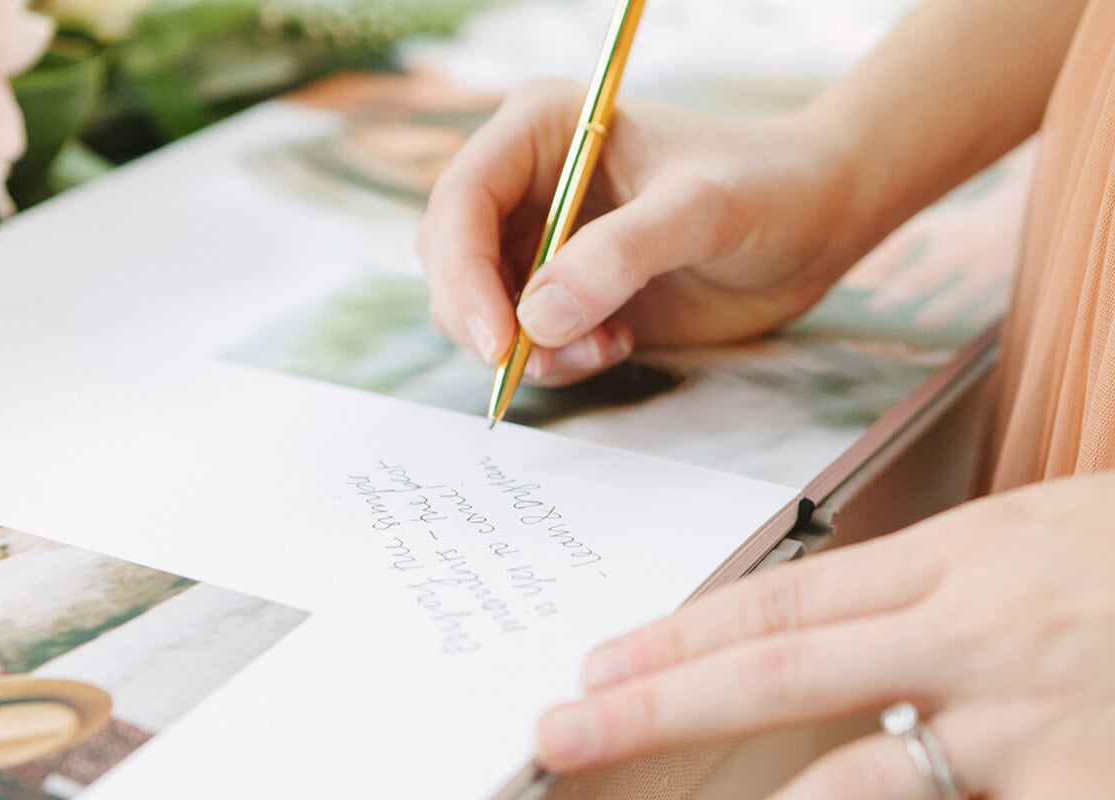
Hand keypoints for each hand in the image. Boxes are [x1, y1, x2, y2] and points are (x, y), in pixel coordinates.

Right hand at [417, 78, 859, 386]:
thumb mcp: (702, 211)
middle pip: (451, 259)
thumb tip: (538, 318)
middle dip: (485, 319)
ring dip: (526, 347)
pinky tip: (617, 342)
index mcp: (542, 130)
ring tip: (605, 345)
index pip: (462, 200)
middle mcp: (527, 182)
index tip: (501, 341)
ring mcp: (541, 238)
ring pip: (479, 307)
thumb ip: (620, 256)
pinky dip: (553, 358)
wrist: (813, 222)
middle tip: (546, 359)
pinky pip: (523, 338)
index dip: (463, 274)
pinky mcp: (565, 289)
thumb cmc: (767, 188)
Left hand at [535, 472, 1114, 798]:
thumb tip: (828, 629)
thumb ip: (937, 582)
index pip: (788, 597)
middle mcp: (983, 638)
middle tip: (562, 730)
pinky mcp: (1089, 793)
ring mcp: (1037, 728)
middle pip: (785, 671)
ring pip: (861, 780)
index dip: (684, 633)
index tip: (602, 661)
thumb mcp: (1041, 537)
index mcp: (967, 559)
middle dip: (659, 707)